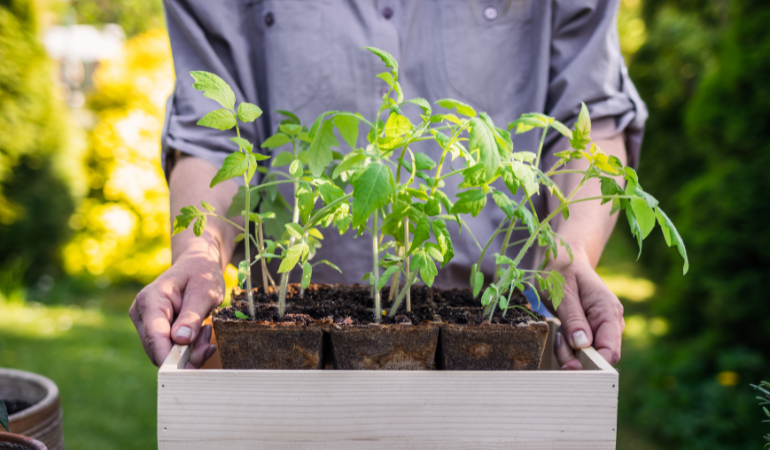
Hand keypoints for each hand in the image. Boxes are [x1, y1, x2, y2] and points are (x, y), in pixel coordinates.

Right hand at [129, 246, 223, 367]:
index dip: (168, 356)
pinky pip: (169, 349)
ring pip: (164, 353)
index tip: (186, 372)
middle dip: (186, 354)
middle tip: (209, 343)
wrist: (196, 265)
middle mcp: (142, 313)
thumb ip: (192, 315)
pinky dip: (188, 348)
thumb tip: (180, 340)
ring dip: (190, 351)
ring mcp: (146, 323)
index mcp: (151, 299)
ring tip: (207, 331)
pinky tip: (201, 335)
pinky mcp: (154, 330)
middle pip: (158, 348)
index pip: (154, 335)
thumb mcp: (204, 291)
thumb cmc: (201, 274)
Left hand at [544, 248, 624, 369]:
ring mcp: (602, 328)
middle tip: (559, 338)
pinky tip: (561, 331)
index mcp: (608, 311)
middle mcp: (610, 323)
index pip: (610, 350)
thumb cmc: (562, 273)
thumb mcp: (563, 293)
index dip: (593, 365)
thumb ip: (573, 318)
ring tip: (558, 330)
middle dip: (575, 356)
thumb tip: (582, 344)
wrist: (564, 261)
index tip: (569, 366)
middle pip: (598, 357)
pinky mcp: (591, 331)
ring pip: (587, 355)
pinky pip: (580, 349)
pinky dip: (567, 345)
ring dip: (568, 350)